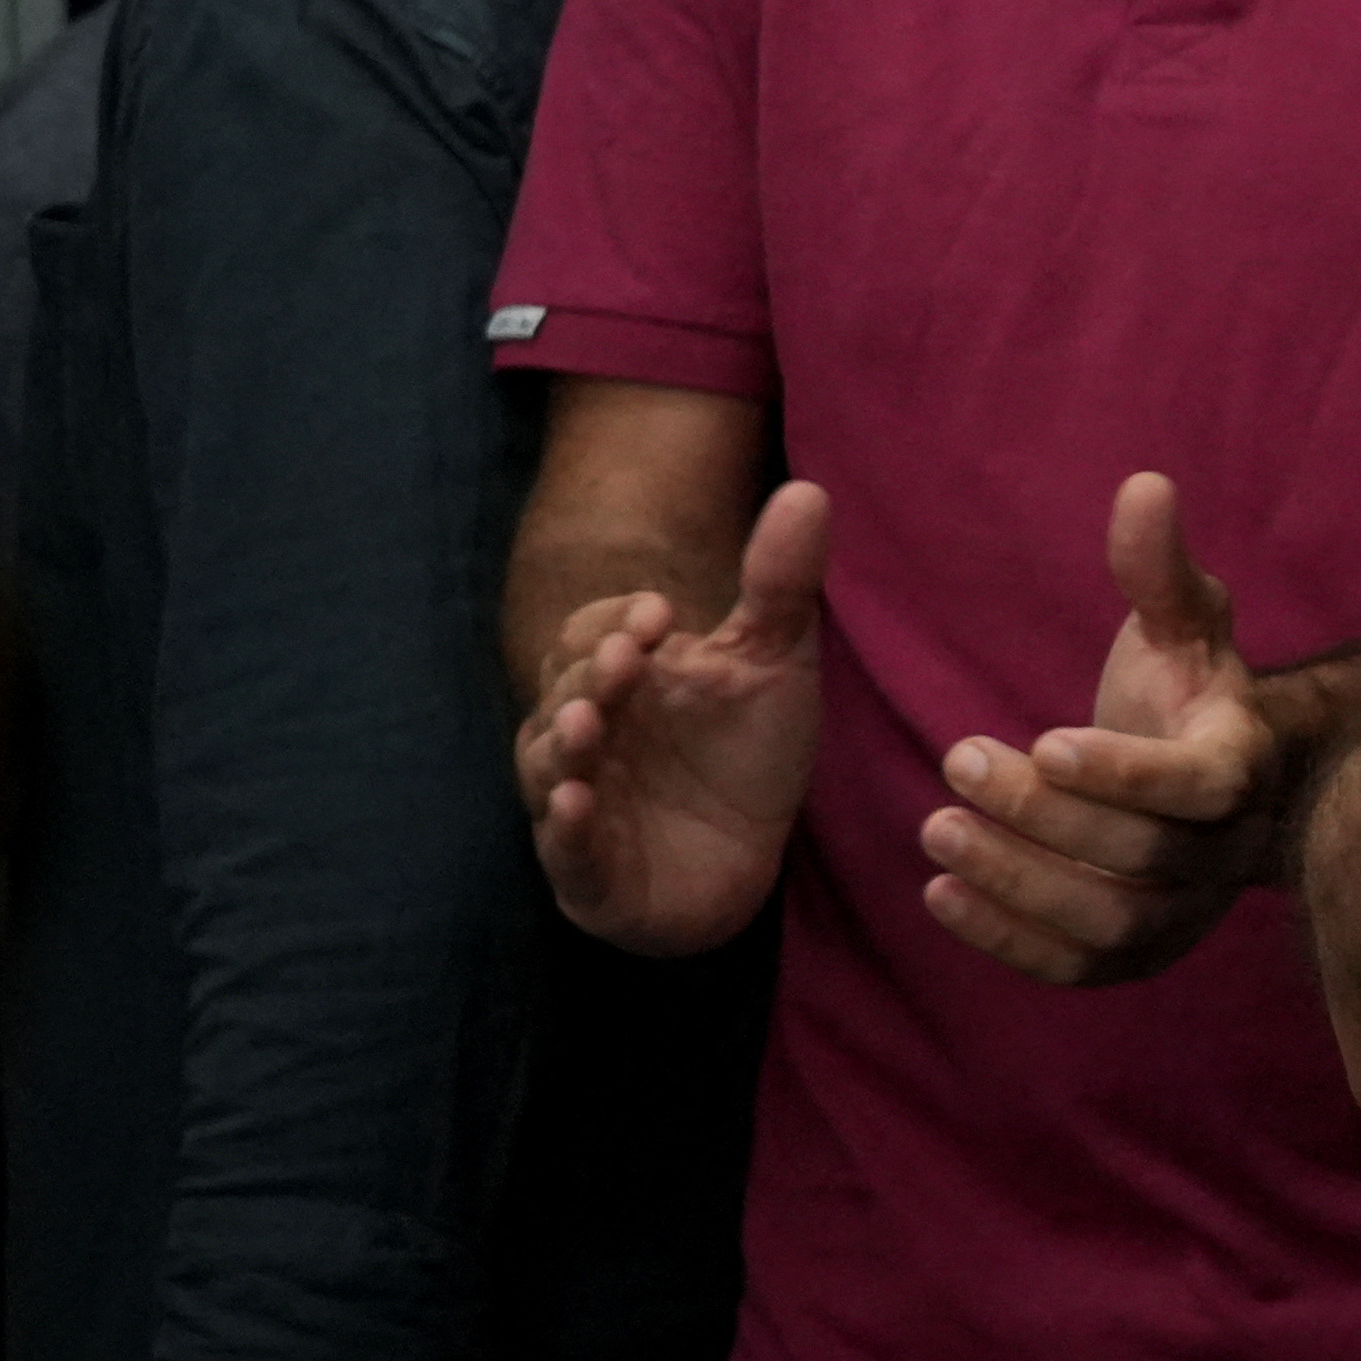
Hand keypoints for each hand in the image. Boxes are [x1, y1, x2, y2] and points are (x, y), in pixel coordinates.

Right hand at [518, 479, 826, 954]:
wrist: (747, 859)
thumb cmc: (748, 754)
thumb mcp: (773, 665)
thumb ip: (780, 585)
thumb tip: (809, 490)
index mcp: (623, 676)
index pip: (595, 632)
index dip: (619, 621)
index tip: (662, 615)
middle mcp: (588, 730)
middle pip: (569, 689)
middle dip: (593, 674)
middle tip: (627, 658)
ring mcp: (581, 798)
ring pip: (551, 762)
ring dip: (566, 741)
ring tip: (590, 722)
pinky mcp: (588, 870)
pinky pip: (565, 847)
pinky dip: (566, 826)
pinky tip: (577, 804)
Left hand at [919, 472, 1282, 985]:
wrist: (1215, 783)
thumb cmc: (1186, 688)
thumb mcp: (1181, 622)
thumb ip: (1158, 567)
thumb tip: (1143, 486)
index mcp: (1241, 764)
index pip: (1201, 787)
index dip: (1125, 773)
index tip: (1045, 738)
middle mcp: (1224, 852)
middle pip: (1141, 855)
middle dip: (1042, 814)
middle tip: (958, 760)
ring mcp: (1184, 913)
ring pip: (1109, 923)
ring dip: (1017, 882)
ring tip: (936, 830)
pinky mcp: (1138, 955)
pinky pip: (1077, 969)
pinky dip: (1007, 941)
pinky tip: (941, 896)